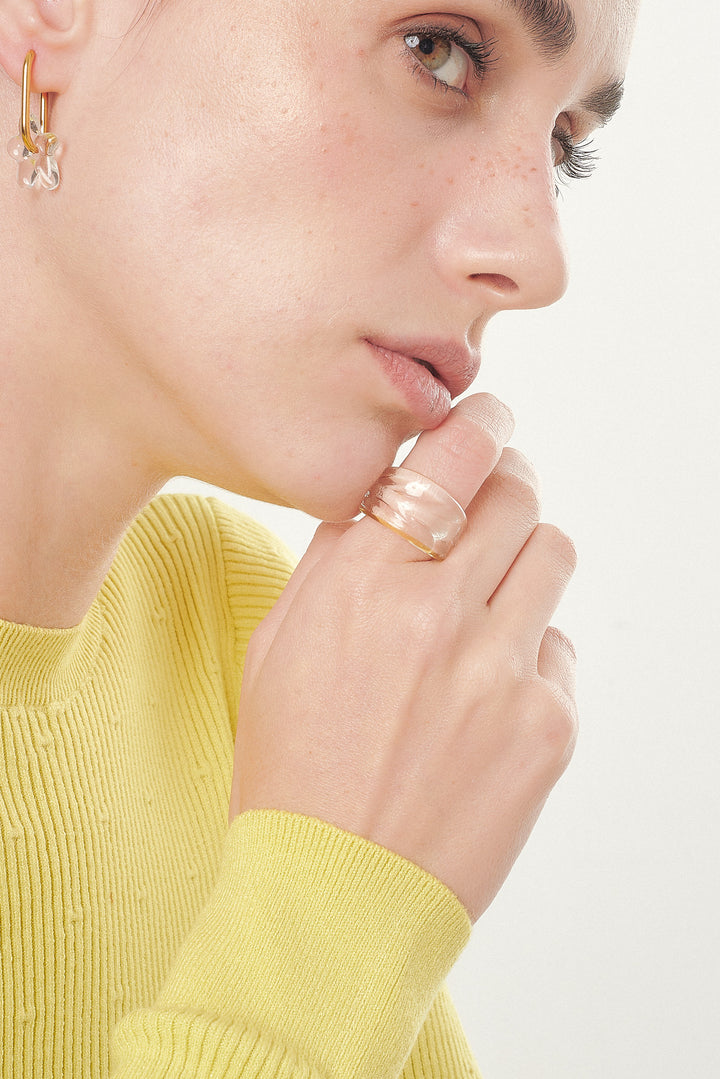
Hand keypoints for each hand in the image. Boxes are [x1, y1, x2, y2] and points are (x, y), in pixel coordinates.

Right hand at [229, 393, 576, 922]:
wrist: (331, 894)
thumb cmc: (290, 768)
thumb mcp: (278, 645)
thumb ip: (336, 559)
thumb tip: (389, 495)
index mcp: (362, 582)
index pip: (452, 454)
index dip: (481, 423)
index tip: (488, 421)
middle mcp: (438, 612)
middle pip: (518, 493)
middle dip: (505, 487)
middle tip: (490, 507)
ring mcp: (502, 669)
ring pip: (553, 553)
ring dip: (523, 560)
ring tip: (488, 602)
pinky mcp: (549, 725)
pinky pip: (560, 647)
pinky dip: (530, 652)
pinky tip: (485, 698)